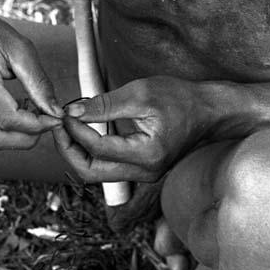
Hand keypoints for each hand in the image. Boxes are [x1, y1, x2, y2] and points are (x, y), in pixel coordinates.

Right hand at [0, 0, 62, 149]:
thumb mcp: (20, 49)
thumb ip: (39, 83)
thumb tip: (55, 112)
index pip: (9, 120)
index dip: (37, 125)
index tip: (55, 118)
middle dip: (27, 138)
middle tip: (46, 121)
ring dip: (15, 133)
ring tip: (29, 110)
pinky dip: (3, 127)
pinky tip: (12, 107)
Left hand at [53, 76, 208, 181]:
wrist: (211, 113)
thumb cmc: (182, 99)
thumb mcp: (142, 94)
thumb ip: (105, 105)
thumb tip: (72, 112)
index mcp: (146, 155)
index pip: (96, 148)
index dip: (74, 130)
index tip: (64, 112)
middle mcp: (145, 172)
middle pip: (90, 172)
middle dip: (68, 150)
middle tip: (58, 126)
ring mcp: (144, 175)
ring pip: (97, 173)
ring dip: (77, 152)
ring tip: (68, 127)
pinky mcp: (142, 171)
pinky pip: (108, 168)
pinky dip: (91, 152)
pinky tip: (85, 132)